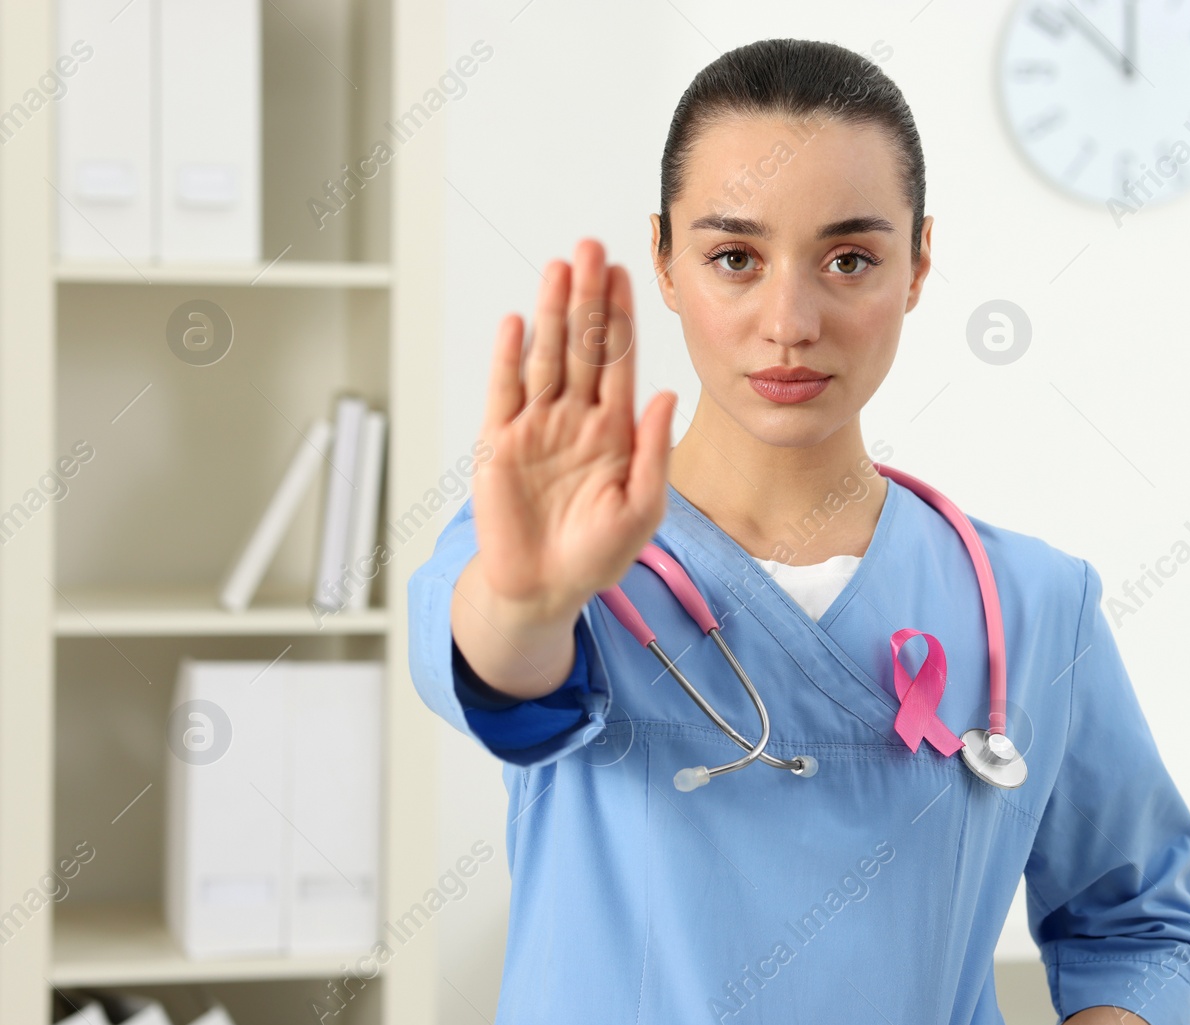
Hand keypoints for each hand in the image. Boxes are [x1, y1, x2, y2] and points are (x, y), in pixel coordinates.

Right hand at [470, 238, 675, 626]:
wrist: (543, 589)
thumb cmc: (597, 555)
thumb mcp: (642, 508)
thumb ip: (654, 451)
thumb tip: (668, 396)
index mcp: (615, 431)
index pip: (620, 362)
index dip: (622, 318)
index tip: (626, 274)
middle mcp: (576, 419)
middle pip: (582, 346)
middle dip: (587, 297)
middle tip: (591, 247)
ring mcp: (537, 427)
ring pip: (546, 357)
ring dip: (551, 313)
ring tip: (557, 267)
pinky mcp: (499, 443)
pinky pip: (505, 392)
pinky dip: (510, 357)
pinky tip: (517, 323)